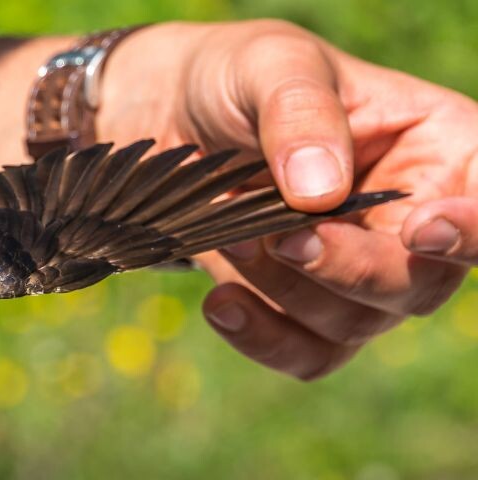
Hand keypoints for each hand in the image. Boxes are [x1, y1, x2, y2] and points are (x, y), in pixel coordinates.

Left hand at [100, 20, 477, 378]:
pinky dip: (264, 338)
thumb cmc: (240, 78)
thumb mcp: (270, 65)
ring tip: (230, 235)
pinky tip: (222, 304)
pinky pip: (306, 353)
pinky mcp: (301, 307)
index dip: (475, 231)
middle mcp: (411, 221)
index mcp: (439, 149)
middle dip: (349, 270)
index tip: (421, 229)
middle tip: (284, 236)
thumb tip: (321, 191)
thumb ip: (300, 113)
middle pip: (419, 284)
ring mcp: (359, 271)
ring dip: (286, 290)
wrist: (170, 116)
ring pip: (354, 323)